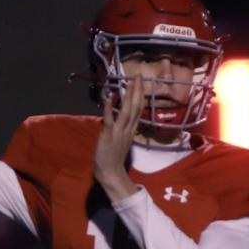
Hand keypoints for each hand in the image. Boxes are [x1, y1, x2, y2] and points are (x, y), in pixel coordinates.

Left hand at [94, 74, 143, 201]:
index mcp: (131, 129)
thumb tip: (120, 117)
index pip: (138, 109)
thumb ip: (123, 129)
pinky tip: (109, 97)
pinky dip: (109, 108)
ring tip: (128, 81)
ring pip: (126, 111)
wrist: (110, 174)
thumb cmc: (114, 158)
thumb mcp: (122, 140)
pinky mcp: (108, 135)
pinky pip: (109, 120)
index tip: (140, 82)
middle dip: (137, 90)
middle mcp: (128, 128)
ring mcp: (119, 131)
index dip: (139, 94)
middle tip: (138, 75)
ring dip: (128, 95)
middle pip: (135, 107)